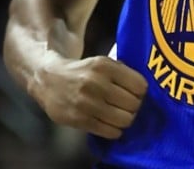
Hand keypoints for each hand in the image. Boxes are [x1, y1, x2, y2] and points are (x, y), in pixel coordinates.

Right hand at [31, 53, 147, 138]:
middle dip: (134, 107)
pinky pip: (110, 131)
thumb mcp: (102, 62)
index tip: (135, 93)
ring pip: (124, 120)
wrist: (49, 80)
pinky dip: (115, 130)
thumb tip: (144, 89)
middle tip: (128, 106)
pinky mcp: (80, 120)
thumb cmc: (83, 71)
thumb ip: (122, 72)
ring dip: (125, 119)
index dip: (141, 91)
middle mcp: (96, 83)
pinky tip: (110, 123)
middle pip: (133, 104)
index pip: (139, 85)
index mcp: (104, 66)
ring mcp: (87, 103)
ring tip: (120, 115)